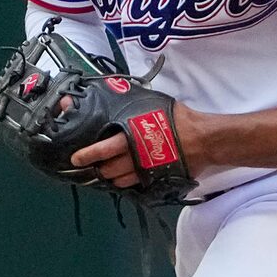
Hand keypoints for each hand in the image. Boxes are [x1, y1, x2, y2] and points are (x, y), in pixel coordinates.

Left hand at [71, 104, 205, 187]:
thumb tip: (107, 91)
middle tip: (93, 162)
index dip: (85, 154)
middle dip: (98, 166)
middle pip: (106, 169)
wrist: (201, 139)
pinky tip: (125, 175)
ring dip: (111, 176)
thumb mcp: (148, 102)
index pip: (100, 150)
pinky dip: (126, 181)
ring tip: (108, 170)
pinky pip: (133, 185)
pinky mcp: (152, 180)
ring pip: (117, 180)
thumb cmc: (175, 117)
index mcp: (128, 136)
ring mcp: (142, 171)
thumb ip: (127, 101)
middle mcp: (132, 157)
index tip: (75, 158)